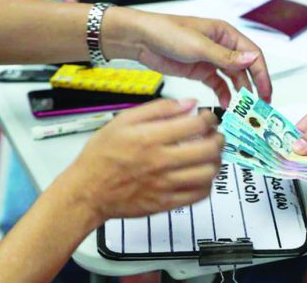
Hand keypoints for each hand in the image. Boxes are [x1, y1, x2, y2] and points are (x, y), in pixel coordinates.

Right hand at [64, 99, 223, 221]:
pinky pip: (199, 195)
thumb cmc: (101, 157)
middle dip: (219, 138)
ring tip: (211, 155)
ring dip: (216, 161)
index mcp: (150, 138)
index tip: (208, 117)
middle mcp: (161, 162)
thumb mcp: (123, 121)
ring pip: (208, 173)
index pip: (195, 125)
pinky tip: (202, 175)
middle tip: (216, 135)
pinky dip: (208, 184)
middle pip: (208, 149)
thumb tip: (187, 103)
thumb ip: (157, 109)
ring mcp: (165, 185)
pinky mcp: (166, 203)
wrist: (87, 191)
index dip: (209, 118)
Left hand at [106, 9, 271, 106]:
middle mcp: (222, 46)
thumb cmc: (167, 32)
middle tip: (258, 106)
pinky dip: (223, 95)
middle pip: (245, 69)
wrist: (141, 39)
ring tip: (242, 109)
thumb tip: (251, 60)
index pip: (253, 54)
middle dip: (253, 87)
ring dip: (239, 93)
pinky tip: (225, 105)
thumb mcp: (199, 46)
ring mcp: (211, 60)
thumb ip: (226, 56)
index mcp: (226, 34)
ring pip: (233, 78)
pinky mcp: (200, 71)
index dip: (262, 74)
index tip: (265, 92)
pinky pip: (218, 84)